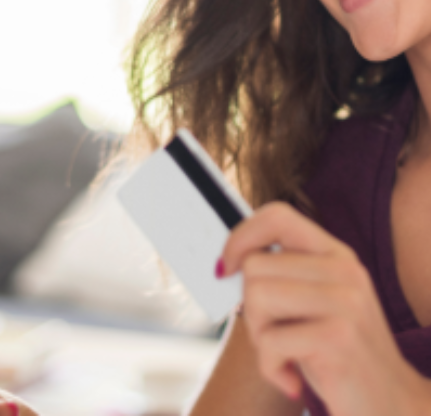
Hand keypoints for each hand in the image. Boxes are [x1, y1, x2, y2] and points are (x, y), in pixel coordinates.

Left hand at [219, 203, 430, 415]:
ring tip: (284, 354)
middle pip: (255, 266)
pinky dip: (271, 366)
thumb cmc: (334, 353)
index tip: (227, 267)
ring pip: (257, 296)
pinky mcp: (339, 337)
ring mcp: (346, 301)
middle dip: (250, 308)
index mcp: (334, 254)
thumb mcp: (312, 303)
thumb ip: (281, 275)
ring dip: (259, 336)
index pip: (277, 216)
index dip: (241, 236)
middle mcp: (344, 270)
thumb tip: (224, 263)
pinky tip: (292, 379)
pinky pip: (270, 341)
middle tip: (274, 335)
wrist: (389, 405)